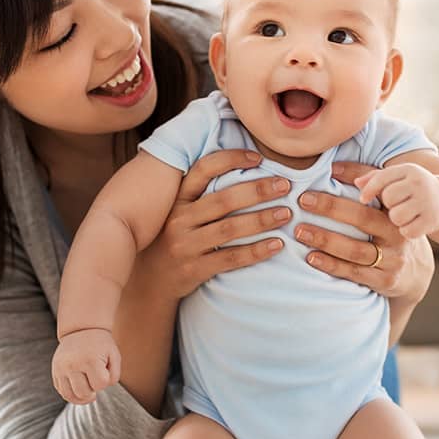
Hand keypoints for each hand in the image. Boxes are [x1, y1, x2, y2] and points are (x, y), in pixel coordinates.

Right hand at [52, 328, 121, 404]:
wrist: (81, 330)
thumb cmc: (100, 345)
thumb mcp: (114, 356)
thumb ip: (113, 376)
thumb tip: (95, 393)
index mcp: (90, 359)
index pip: (100, 384)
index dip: (105, 381)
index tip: (104, 370)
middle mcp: (72, 364)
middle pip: (84, 393)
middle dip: (93, 390)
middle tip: (95, 379)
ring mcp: (61, 368)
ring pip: (70, 396)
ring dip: (82, 397)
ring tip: (89, 392)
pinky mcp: (54, 371)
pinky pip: (62, 392)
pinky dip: (71, 395)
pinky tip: (79, 389)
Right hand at [137, 149, 291, 299]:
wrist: (152, 280)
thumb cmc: (175, 238)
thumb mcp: (180, 212)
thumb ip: (203, 193)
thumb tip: (246, 167)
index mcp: (178, 199)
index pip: (203, 169)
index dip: (231, 159)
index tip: (259, 158)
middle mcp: (179, 219)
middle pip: (224, 200)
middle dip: (258, 190)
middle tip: (285, 186)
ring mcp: (185, 245)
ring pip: (229, 229)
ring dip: (261, 220)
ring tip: (286, 214)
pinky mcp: (194, 270)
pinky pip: (230, 258)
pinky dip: (256, 251)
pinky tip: (277, 245)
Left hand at [292, 161, 438, 301]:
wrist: (415, 270)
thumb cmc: (389, 229)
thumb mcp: (385, 206)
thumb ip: (366, 183)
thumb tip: (333, 167)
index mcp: (396, 210)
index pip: (375, 191)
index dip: (351, 180)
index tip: (324, 175)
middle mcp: (397, 233)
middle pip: (363, 218)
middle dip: (331, 208)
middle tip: (303, 201)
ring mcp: (393, 259)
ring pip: (356, 249)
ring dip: (325, 240)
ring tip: (300, 232)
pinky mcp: (385, 280)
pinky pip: (354, 272)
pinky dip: (331, 265)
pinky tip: (311, 258)